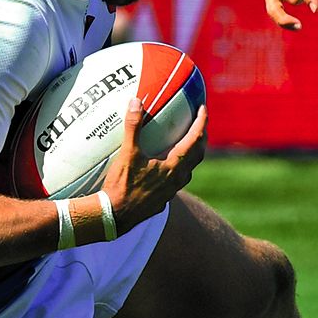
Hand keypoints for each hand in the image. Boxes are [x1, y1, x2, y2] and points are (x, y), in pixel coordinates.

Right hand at [100, 99, 206, 225]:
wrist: (115, 216)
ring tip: (186, 142)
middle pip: (198, 154)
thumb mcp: (127, 153)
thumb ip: (133, 127)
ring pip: (189, 169)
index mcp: (174, 166)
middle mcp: (178, 179)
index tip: (203, 108)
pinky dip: (178, 167)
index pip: (195, 139)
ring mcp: (172, 191)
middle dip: (200, 136)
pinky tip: (167, 166)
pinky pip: (177, 179)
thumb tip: (136, 102)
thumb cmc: (122, 185)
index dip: (201, 122)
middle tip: (199, 123)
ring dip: (192, 153)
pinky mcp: (163, 199)